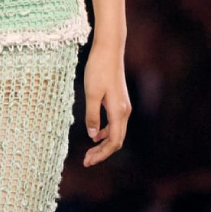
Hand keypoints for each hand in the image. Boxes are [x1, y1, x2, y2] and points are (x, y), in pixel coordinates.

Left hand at [83, 41, 130, 165]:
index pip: (113, 142)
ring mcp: (123, 106)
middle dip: (102, 153)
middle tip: (86, 161)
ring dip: (103, 144)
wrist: (109, 50)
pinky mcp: (119, 101)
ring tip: (89, 152)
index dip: (101, 154)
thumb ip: (92, 115)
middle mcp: (124, 111)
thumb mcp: (91, 93)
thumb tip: (92, 135)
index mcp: (118, 111)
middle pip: (116, 140)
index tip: (87, 161)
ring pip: (116, 133)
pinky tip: (95, 135)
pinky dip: (105, 132)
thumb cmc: (98, 69)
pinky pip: (115, 123)